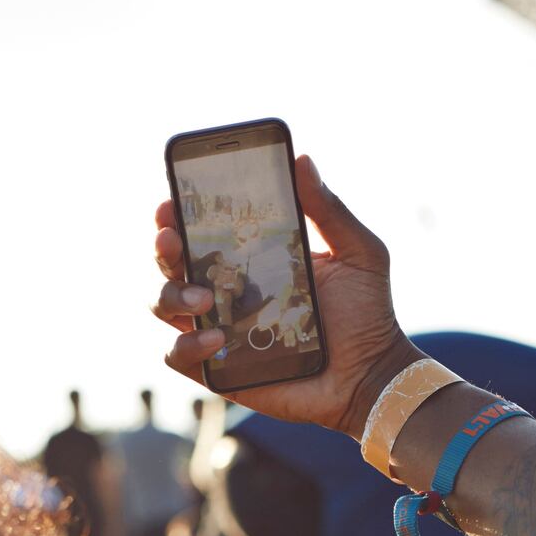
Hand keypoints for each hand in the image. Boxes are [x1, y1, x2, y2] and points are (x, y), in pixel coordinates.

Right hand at [151, 156, 418, 437]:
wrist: (372, 375)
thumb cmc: (368, 314)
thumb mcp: (358, 253)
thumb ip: (329, 210)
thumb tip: (302, 159)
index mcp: (251, 258)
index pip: (200, 230)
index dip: (176, 214)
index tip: (172, 201)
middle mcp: (227, 291)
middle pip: (170, 263)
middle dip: (162, 248)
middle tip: (173, 240)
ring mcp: (218, 331)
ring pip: (163, 305)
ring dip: (171, 296)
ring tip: (204, 301)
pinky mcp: (220, 372)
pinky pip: (178, 356)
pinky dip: (186, 346)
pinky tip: (217, 340)